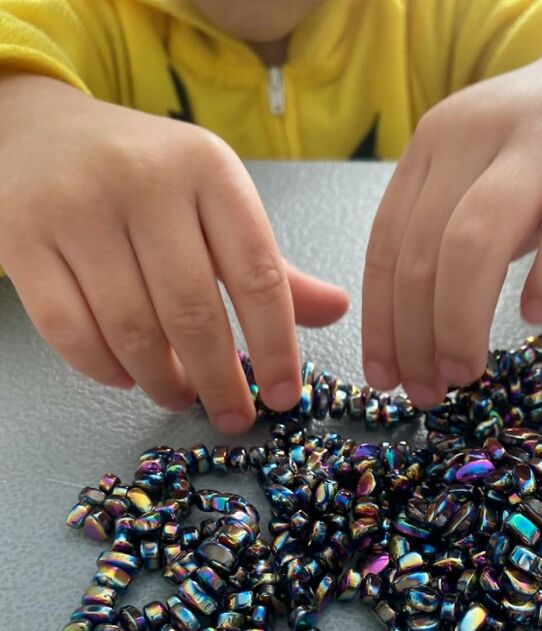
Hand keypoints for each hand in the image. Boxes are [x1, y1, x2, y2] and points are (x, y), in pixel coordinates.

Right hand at [0, 74, 347, 431]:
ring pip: (131, 329)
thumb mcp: (215, 201)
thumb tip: (337, 311)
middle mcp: (145, 182)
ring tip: (178, 395)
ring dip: (161, 381)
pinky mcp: (24, 238)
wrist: (40, 130)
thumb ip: (269, 264)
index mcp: (208, 171)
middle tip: (233, 416)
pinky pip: (69, 330)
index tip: (285, 397)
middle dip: (220, 381)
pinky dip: (102, 368)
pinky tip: (125, 377)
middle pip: (193, 312)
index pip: (257, 275)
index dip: (277, 347)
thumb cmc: (145, 175)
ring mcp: (79, 209)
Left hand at [362, 16, 541, 408]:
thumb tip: (411, 342)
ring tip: (466, 371)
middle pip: (424, 250)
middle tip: (429, 389)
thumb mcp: (477, 181)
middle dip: (416, 336)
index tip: (385, 378)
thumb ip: (442, 240)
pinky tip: (538, 314)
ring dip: (460, 320)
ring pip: (478, 238)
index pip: (387, 245)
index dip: (381, 323)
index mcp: (433, 144)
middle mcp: (477, 131)